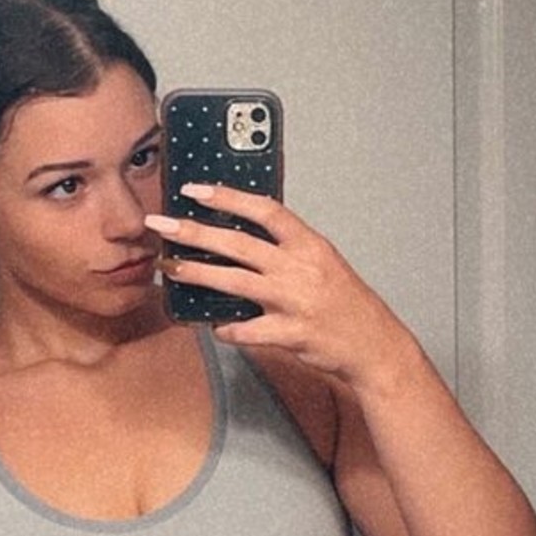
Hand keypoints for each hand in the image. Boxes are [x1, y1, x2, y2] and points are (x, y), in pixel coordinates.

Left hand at [145, 186, 406, 386]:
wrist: (374, 345)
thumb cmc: (347, 304)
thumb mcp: (324, 263)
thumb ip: (289, 248)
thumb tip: (244, 235)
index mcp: (310, 245)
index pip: (265, 210)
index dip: (228, 196)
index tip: (195, 190)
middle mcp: (300, 268)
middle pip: (238, 244)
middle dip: (194, 232)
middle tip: (161, 225)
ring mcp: (294, 301)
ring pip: (234, 283)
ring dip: (197, 274)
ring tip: (169, 268)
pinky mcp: (291, 334)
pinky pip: (247, 331)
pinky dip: (227, 329)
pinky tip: (214, 326)